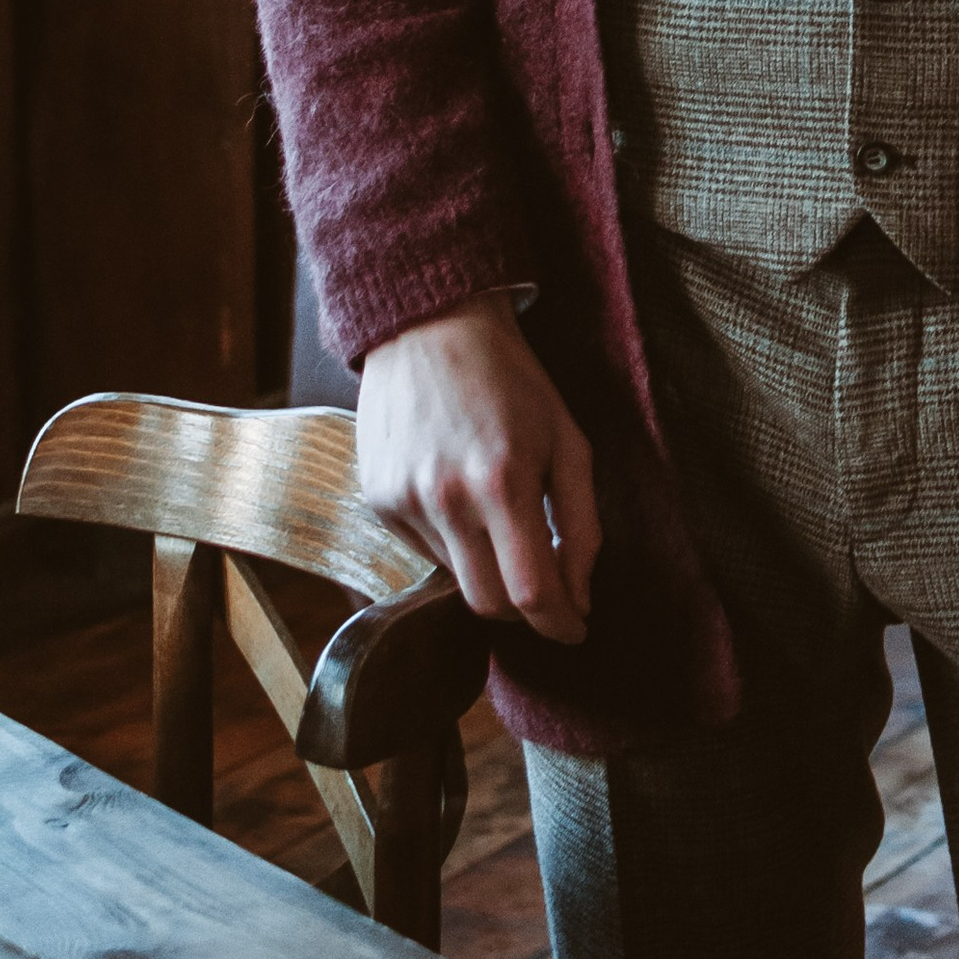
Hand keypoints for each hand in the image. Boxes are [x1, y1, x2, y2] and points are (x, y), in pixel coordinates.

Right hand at [356, 293, 599, 643]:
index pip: (530, 591)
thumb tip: (581, 597)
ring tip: (502, 517)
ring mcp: (404, 502)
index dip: (559, 623)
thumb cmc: (513, 382)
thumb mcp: (569, 442)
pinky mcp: (377, 500)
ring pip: (457, 581)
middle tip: (549, 588)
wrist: (431, 329)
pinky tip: (463, 499)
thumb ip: (582, 525)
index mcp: (502, 482)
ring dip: (489, 570)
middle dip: (526, 609)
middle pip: (489, 604)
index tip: (576, 630)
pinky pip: (425, 553)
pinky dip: (454, 545)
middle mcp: (446, 500)